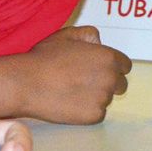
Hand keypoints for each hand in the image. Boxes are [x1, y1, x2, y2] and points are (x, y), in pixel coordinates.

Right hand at [10, 26, 132, 124]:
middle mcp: (110, 78)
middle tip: (85, 82)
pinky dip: (87, 111)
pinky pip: (97, 114)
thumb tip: (99, 42)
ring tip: (72, 91)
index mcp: (108, 57)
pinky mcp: (93, 116)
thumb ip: (89, 34)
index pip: (125, 66)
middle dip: (108, 83)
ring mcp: (103, 99)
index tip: (99, 70)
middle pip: (120, 85)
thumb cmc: (44, 58)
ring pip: (107, 99)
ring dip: (96, 96)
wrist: (26, 83)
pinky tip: (70, 103)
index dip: (112, 67)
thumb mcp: (67, 35)